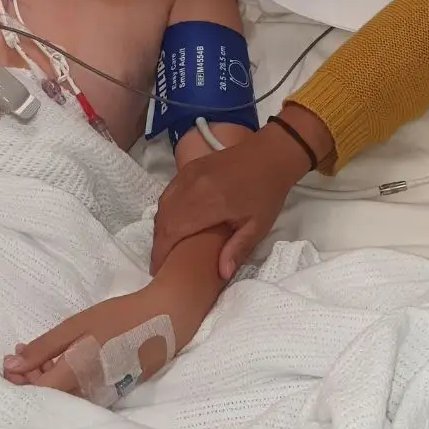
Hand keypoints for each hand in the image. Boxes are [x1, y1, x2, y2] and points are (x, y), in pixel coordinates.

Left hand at [2, 285, 180, 403]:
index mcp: (76, 374)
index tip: (10, 361)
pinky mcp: (113, 392)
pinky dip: (65, 378)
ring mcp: (102, 394)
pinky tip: (62, 360)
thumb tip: (12, 365)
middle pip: (48, 396)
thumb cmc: (120, 317)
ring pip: (64, 395)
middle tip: (20, 353)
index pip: (35, 391)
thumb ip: (44, 348)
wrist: (167, 318)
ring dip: (46, 377)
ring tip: (40, 354)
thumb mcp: (77, 325)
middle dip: (29, 376)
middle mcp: (88, 392)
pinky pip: (80, 391)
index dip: (17, 380)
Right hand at [151, 111, 321, 278]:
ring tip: (166, 247)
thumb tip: (222, 274)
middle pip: (163, 220)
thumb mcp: (258, 225)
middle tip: (161, 263)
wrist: (269, 154)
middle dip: (158, 244)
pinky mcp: (187, 168)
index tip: (159, 271)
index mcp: (208, 203)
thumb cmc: (266, 192)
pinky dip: (165, 211)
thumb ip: (238, 249)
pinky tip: (172, 223)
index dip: (161, 253)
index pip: (172, 231)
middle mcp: (191, 188)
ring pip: (162, 206)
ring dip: (161, 228)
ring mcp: (187, 176)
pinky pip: (167, 194)